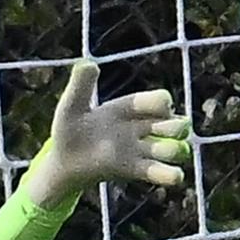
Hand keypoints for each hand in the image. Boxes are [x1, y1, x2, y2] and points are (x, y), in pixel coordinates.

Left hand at [28, 61, 189, 202]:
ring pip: (172, 148)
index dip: (163, 103)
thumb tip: (87, 63)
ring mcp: (141, 150)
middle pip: (174, 124)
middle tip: (169, 130)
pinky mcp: (135, 170)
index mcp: (131, 108)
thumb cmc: (69, 129)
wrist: (63, 160)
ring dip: (175, 150)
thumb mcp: (72, 105)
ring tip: (169, 151)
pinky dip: (170, 174)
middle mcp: (142, 128)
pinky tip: (174, 176)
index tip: (162, 106)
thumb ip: (80, 86)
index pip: (159, 101)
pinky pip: (159, 172)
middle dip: (176, 127)